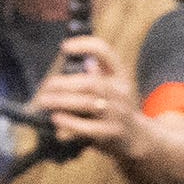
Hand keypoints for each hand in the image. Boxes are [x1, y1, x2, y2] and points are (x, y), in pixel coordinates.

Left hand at [33, 32, 138, 155]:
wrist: (137, 138)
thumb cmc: (117, 109)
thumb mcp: (113, 87)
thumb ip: (99, 75)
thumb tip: (82, 62)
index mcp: (120, 75)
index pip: (105, 52)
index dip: (85, 45)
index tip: (65, 47)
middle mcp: (121, 92)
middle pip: (90, 83)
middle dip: (64, 83)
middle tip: (46, 86)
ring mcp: (117, 114)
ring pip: (87, 103)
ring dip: (61, 101)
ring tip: (45, 101)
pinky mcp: (110, 134)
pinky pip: (87, 127)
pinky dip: (69, 122)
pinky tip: (56, 118)